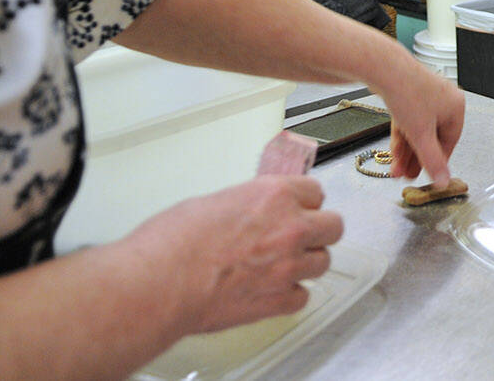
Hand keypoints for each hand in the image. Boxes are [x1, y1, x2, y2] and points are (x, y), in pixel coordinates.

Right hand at [129, 176, 344, 334]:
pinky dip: (289, 295)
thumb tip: (250, 214)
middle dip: (318, 230)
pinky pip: (302, 297)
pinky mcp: (278, 301)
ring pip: (323, 262)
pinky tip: (271, 290)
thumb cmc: (172, 243)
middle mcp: (290, 228)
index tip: (299, 208)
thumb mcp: (213, 202)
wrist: (159, 284)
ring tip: (281, 265)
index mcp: (274, 195)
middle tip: (301, 236)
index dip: (305, 202)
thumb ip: (247, 206)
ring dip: (305, 262)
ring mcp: (288, 266)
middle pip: (333, 226)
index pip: (316, 192)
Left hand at [374, 55, 464, 186]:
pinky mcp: (407, 93)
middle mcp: (443, 99)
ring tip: (396, 169)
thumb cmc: (408, 93)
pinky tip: (393, 152)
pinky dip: (401, 136)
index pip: (450, 141)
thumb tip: (443, 181)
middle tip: (408, 175)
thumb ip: (433, 161)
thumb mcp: (422, 135)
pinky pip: (407, 119)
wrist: (384, 68)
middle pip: (431, 136)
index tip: (428, 174)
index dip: (437, 160)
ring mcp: (424, 95)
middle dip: (417, 158)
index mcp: (455, 106)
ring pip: (417, 129)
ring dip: (407, 151)